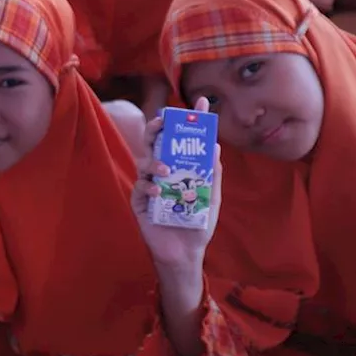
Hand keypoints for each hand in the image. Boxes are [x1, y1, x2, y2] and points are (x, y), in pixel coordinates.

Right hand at [128, 98, 221, 268]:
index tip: (200, 101)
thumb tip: (215, 147)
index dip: (190, 119)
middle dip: (157, 127)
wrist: (185, 254)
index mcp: (180, 167)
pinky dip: (149, 187)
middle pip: (155, 142)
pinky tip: (159, 193)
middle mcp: (162, 172)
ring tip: (166, 172)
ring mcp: (150, 186)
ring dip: (155, 163)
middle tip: (163, 122)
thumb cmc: (198, 225)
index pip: (182, 138)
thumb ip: (213, 175)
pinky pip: (140, 188)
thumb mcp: (212, 198)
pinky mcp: (140, 202)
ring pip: (145, 162)